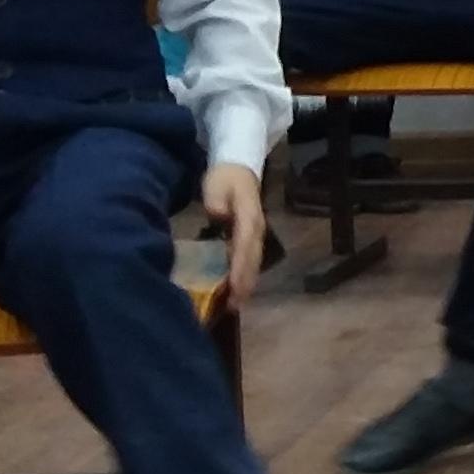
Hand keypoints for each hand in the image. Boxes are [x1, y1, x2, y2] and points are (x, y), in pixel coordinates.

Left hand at [201, 164, 266, 300]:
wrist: (239, 168)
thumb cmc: (225, 178)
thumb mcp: (218, 183)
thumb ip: (217, 198)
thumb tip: (218, 214)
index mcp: (249, 216)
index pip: (244, 245)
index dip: (240, 266)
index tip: (233, 287)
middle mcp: (256, 229)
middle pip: (252, 259)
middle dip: (244, 283)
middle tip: (234, 306)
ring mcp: (256, 235)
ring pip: (254, 263)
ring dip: (246, 284)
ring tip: (235, 305)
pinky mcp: (251, 239)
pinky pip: (250, 261)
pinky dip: (245, 277)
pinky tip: (237, 291)